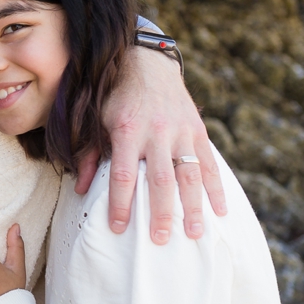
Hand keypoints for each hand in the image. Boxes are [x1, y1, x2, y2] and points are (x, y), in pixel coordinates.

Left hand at [78, 46, 225, 244]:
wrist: (146, 63)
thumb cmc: (115, 96)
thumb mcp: (96, 121)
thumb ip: (90, 156)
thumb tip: (82, 190)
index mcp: (127, 132)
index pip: (124, 176)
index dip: (121, 204)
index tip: (119, 228)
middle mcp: (156, 133)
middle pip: (160, 180)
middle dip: (160, 213)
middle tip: (159, 240)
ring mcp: (181, 132)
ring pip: (189, 174)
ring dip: (193, 207)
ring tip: (194, 233)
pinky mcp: (198, 130)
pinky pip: (210, 163)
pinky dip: (217, 188)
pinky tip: (221, 210)